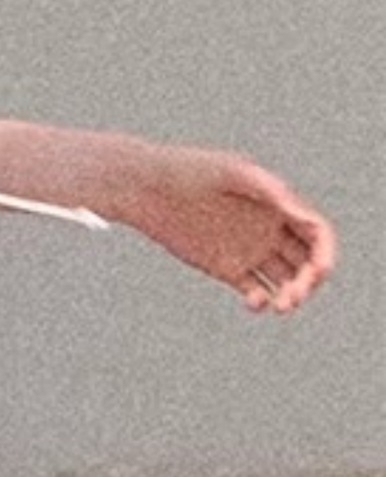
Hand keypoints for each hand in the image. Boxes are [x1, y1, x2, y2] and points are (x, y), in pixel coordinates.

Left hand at [117, 145, 334, 312]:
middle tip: (295, 296)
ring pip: (284, 281)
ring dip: (291, 296)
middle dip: (309, 281)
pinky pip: (255, 291)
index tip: (320, 271)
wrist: (150, 189)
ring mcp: (249, 250)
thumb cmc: (191, 171)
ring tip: (281, 305)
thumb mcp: (232, 174)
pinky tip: (254, 301)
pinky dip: (261, 301)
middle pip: (306, 262)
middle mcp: (270, 229)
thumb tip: (303, 214)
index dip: (325, 253)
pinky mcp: (227, 269)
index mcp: (279, 205)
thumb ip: (269, 189)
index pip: (317, 233)